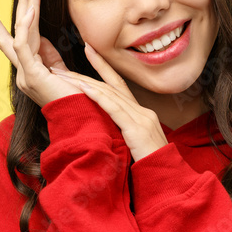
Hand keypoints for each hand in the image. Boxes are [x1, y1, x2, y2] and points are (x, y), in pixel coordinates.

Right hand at [0, 0, 81, 107]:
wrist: (80, 121)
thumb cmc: (76, 100)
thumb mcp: (61, 72)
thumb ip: (50, 55)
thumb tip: (42, 36)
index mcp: (29, 71)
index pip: (16, 39)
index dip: (5, 20)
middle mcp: (23, 72)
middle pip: (16, 30)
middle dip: (20, 2)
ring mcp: (25, 74)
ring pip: (20, 32)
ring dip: (26, 5)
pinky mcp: (32, 76)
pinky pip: (24, 46)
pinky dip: (26, 26)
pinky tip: (30, 9)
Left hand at [50, 43, 168, 161]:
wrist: (168, 179)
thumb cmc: (151, 168)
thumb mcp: (136, 146)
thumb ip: (124, 134)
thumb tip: (106, 130)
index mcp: (141, 115)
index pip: (119, 86)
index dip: (103, 67)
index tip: (89, 51)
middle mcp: (142, 112)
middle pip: (111, 86)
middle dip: (86, 71)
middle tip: (63, 63)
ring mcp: (142, 119)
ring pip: (109, 94)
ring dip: (84, 82)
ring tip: (64, 75)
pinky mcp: (137, 129)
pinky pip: (114, 109)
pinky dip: (98, 97)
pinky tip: (83, 88)